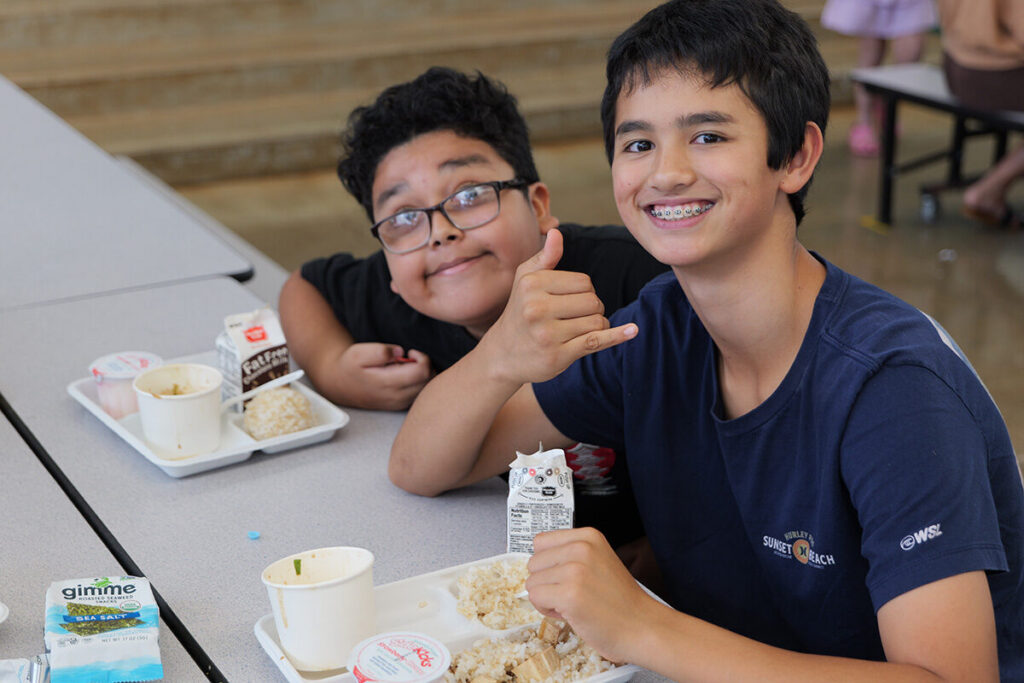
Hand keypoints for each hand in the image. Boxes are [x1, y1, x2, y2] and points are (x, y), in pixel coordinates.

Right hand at [335, 343, 431, 409]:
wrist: (339, 385)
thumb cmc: (350, 366)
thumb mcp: (359, 353)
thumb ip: (381, 351)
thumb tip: (401, 352)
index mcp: (388, 383)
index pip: (422, 372)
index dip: (422, 358)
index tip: (410, 352)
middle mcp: (397, 397)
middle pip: (429, 381)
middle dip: (424, 365)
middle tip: (409, 358)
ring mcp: (399, 404)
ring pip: (426, 389)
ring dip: (422, 374)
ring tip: (406, 367)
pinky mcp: (400, 406)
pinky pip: (420, 394)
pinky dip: (419, 383)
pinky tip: (405, 376)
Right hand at [481, 229, 637, 385]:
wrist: (503, 355)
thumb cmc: (519, 311)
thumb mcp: (525, 280)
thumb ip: (545, 257)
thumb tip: (556, 232)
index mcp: (532, 285)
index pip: (583, 282)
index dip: (585, 291)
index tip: (570, 300)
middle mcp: (537, 308)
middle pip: (593, 301)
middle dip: (593, 308)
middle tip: (576, 317)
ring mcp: (547, 334)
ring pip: (597, 322)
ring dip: (597, 325)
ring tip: (579, 329)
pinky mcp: (557, 356)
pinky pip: (595, 342)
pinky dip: (616, 336)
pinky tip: (632, 331)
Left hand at [526, 527, 658, 663]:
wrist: (642, 626)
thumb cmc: (620, 600)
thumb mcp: (599, 561)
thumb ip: (571, 555)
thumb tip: (537, 560)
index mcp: (588, 537)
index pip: (541, 542)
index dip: (548, 564)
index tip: (565, 576)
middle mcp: (581, 548)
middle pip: (533, 562)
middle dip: (546, 582)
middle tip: (572, 593)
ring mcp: (574, 570)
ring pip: (532, 582)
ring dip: (547, 597)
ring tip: (573, 603)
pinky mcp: (569, 594)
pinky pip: (535, 598)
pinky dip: (547, 610)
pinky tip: (570, 612)